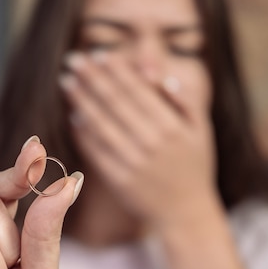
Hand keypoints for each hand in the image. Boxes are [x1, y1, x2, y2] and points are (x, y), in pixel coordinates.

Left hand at [59, 51, 216, 227]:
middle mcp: (152, 143)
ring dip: (81, 101)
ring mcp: (134, 163)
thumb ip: (184, 99)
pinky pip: (96, 152)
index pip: (137, 89)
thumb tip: (159, 75)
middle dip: (91, 77)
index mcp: (172, 126)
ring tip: (66, 83)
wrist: (187, 214)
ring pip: (101, 124)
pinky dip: (84, 134)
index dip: (115, 69)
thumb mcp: (201, 130)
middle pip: (114, 102)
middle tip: (73, 60)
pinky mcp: (119, 181)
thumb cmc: (195, 167)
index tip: (98, 53)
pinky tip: (74, 117)